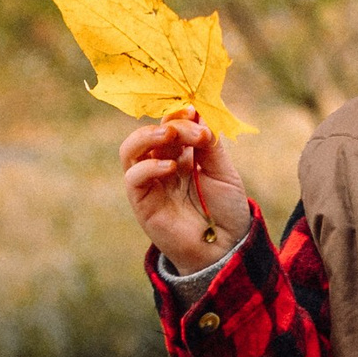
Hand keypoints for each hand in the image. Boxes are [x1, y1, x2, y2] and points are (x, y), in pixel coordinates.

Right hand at [121, 114, 252, 270]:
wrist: (226, 248)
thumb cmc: (226, 211)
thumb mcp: (224, 172)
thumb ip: (211, 145)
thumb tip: (200, 112)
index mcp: (183, 156)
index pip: (171, 126)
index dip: (179, 114)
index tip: (194, 108)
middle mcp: (162, 166)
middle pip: (153, 133)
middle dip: (171, 123)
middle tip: (190, 124)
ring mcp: (151, 184)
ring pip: (131, 150)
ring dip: (148, 135)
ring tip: (171, 134)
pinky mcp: (143, 203)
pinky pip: (133, 178)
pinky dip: (148, 166)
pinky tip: (170, 166)